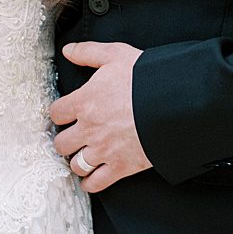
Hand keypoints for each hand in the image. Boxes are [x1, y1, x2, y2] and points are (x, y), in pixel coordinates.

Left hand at [50, 41, 150, 192]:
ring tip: (83, 155)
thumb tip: (68, 50)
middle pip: (61, 143)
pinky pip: (95, 183)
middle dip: (66, 139)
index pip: (56, 113)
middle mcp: (89, 129)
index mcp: (84, 102)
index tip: (66, 114)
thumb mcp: (116, 55)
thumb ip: (88, 52)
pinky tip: (91, 176)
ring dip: (77, 160)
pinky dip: (90, 182)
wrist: (176, 103)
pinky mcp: (121, 167)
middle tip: (73, 136)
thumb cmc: (146, 78)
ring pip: (76, 164)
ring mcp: (104, 150)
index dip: (60, 113)